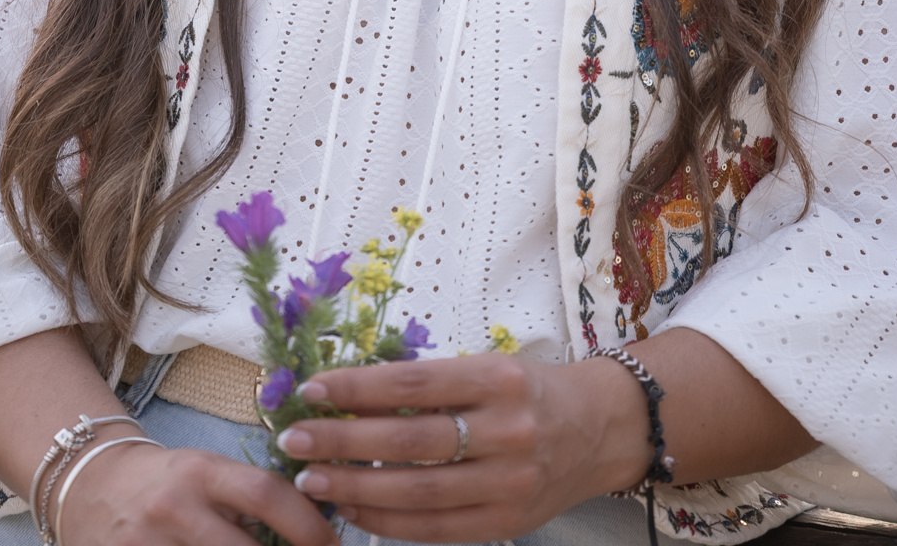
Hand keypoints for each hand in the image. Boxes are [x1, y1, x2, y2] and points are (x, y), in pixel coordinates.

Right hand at [52, 437, 336, 545]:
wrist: (91, 487)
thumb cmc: (167, 482)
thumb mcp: (207, 473)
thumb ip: (251, 499)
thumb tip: (317, 527)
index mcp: (202, 471)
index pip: (266, 493)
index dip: (308, 525)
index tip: (334, 545)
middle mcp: (175, 507)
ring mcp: (148, 545)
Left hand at [274, 351, 650, 543]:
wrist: (600, 429)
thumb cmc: (528, 391)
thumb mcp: (486, 369)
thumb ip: (429, 385)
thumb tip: (348, 395)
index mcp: (496, 378)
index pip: (413, 381)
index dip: (357, 388)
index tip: (311, 390)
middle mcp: (506, 429)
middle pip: (409, 440)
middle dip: (343, 441)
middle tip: (295, 438)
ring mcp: (510, 481)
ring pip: (418, 491)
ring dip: (356, 487)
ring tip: (311, 479)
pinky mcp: (509, 521)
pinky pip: (436, 528)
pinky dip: (388, 521)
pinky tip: (354, 509)